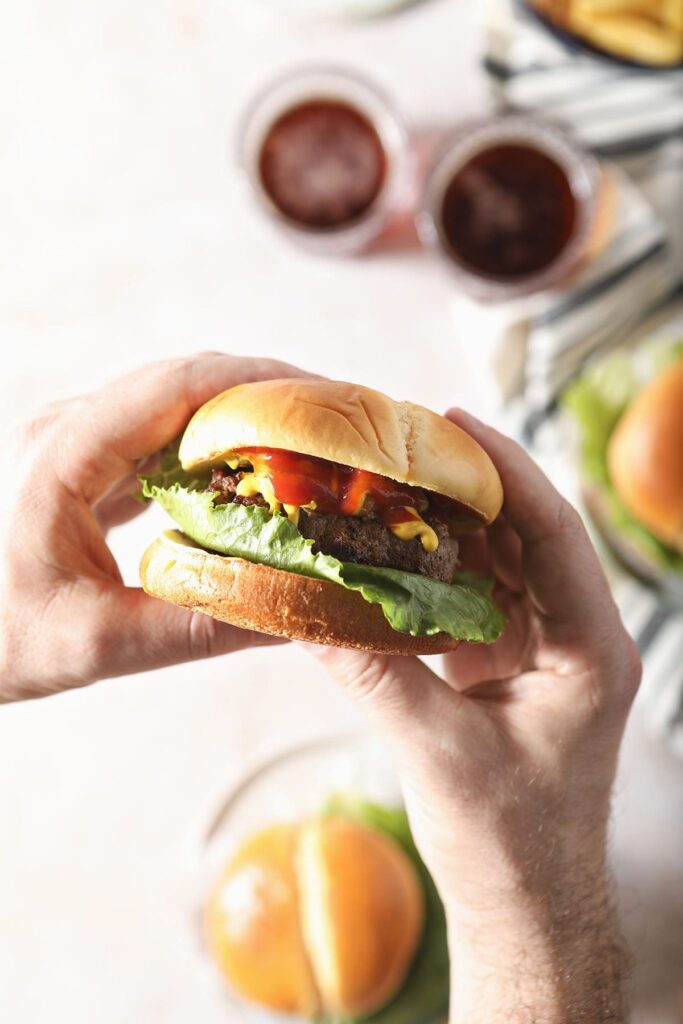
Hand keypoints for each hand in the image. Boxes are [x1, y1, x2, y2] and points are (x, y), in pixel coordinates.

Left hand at [0, 353, 307, 701]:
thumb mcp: (92, 643)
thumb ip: (194, 625)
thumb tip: (297, 610)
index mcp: (60, 454)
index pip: (173, 387)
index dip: (257, 386)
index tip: (325, 404)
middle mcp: (66, 430)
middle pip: (183, 383)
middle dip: (266, 395)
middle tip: (338, 425)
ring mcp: (72, 442)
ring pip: (174, 406)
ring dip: (243, 418)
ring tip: (309, 445)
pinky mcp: (81, 465)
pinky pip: (159, 437)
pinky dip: (214, 448)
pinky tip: (253, 475)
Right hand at [307, 410, 640, 1022]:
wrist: (523, 898)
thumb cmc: (505, 842)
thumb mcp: (435, 753)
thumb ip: (372, 674)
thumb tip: (302, 610)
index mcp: (592, 652)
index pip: (555, 536)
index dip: (508, 472)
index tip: (455, 423)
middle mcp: (578, 636)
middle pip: (530, 533)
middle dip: (472, 482)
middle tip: (407, 439)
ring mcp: (546, 645)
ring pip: (503, 557)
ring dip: (449, 520)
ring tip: (389, 479)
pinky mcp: (512, 658)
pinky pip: (477, 590)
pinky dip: (435, 564)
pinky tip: (390, 542)